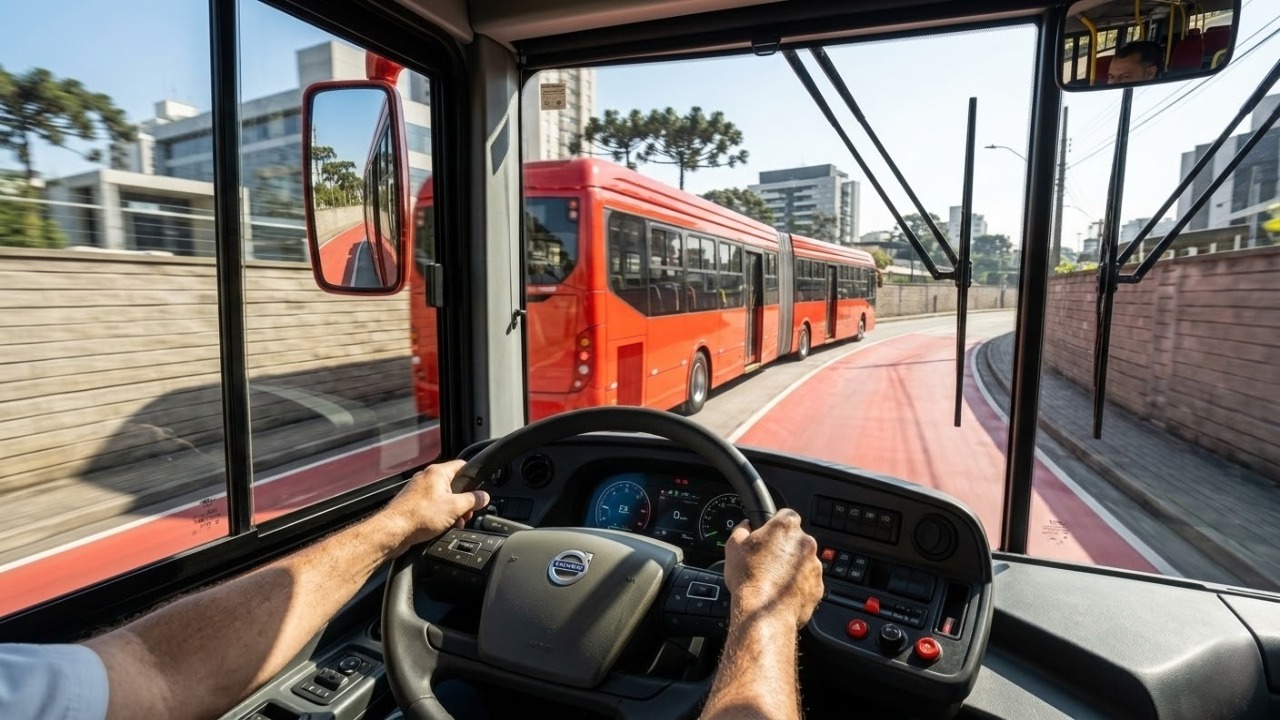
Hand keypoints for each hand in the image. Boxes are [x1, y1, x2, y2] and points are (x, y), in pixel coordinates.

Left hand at [381, 460, 489, 553]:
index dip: (473, 479)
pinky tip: (441, 527)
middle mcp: (426, 478)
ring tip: (453, 524)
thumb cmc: (418, 516)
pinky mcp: (412, 504)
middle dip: (462, 502)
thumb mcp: (455, 508)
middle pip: (453, 485)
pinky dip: (439, 515)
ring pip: (443, 498)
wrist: (393, 531)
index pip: (462, 466)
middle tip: (465, 514)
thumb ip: (472, 500)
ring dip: (452, 511)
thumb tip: (483, 497)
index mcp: (437, 473)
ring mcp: (418, 491)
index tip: (478, 492)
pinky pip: (432, 506)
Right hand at [723, 510, 823, 627]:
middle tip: (766, 561)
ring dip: (791, 567)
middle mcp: (805, 543)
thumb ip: (742, 529)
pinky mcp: (818, 587)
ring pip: (803, 562)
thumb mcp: (733, 546)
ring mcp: (814, 566)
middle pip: (796, 540)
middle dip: (784, 548)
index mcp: (786, 527)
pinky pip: (808, 582)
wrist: (762, 613)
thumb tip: (745, 526)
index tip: (768, 535)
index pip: (786, 515)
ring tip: (772, 580)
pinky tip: (780, 592)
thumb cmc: (748, 578)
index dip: (775, 525)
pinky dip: (797, 585)